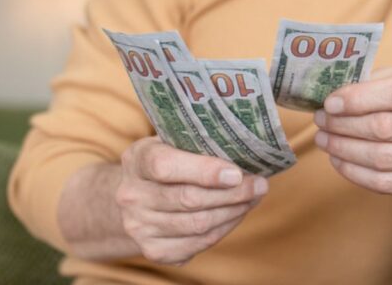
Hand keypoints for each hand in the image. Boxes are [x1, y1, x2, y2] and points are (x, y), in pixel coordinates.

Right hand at [115, 137, 267, 264]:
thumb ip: (200, 141)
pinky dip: (224, 229)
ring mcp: (140, 227)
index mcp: (136, 160)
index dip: (204, 171)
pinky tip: (237, 213)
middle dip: (232, 193)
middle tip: (259, 185)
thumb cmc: (166, 161)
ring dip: (233, 211)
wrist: (136, 197)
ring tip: (253, 197)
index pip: (165, 166)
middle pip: (188, 199)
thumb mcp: (172, 141)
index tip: (236, 173)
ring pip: (198, 224)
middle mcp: (132, 195)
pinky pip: (198, 244)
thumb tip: (245, 147)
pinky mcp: (154, 251)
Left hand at [313, 66, 391, 195]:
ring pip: (381, 159)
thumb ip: (373, 81)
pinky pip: (384, 183)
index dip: (359, 99)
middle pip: (385, 128)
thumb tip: (333, 97)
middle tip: (320, 120)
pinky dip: (354, 172)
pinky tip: (338, 160)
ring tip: (324, 139)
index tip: (330, 103)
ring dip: (344, 150)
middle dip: (343, 125)